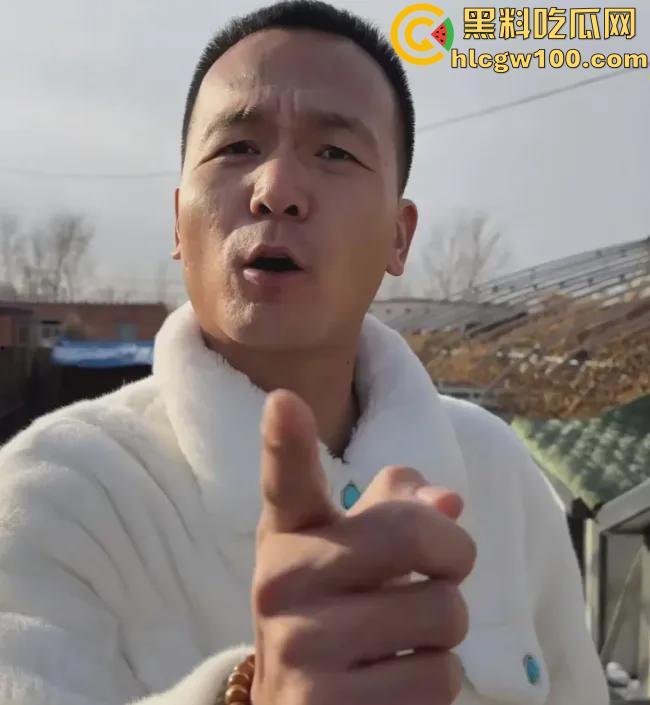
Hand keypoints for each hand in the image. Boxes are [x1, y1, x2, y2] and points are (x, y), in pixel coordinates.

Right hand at [250, 390, 475, 704]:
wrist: (298, 704)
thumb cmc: (338, 611)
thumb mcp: (355, 552)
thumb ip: (397, 512)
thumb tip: (449, 501)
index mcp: (290, 533)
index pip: (287, 480)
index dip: (285, 440)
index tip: (284, 401)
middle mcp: (280, 583)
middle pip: (413, 536)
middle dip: (452, 553)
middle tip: (441, 570)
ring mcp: (299, 650)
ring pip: (442, 613)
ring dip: (444, 627)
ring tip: (401, 638)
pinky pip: (438, 679)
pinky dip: (435, 681)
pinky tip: (391, 682)